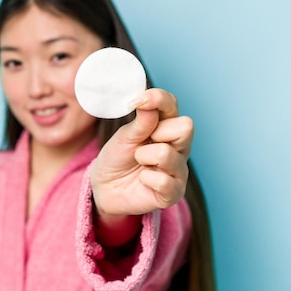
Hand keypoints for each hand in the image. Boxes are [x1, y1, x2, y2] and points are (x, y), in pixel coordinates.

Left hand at [91, 88, 192, 217]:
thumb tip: (147, 98)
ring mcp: (179, 170)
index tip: (136, 101)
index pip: (172, 105)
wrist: (105, 189)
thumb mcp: (125, 136)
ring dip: (144, 157)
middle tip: (141, 143)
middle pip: (185, 126)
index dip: (158, 99)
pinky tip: (143, 181)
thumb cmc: (117, 159)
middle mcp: (179, 147)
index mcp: (167, 127)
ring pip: (167, 153)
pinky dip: (146, 179)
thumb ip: (140, 121)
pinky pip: (164, 181)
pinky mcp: (174, 192)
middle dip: (157, 132)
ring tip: (139, 163)